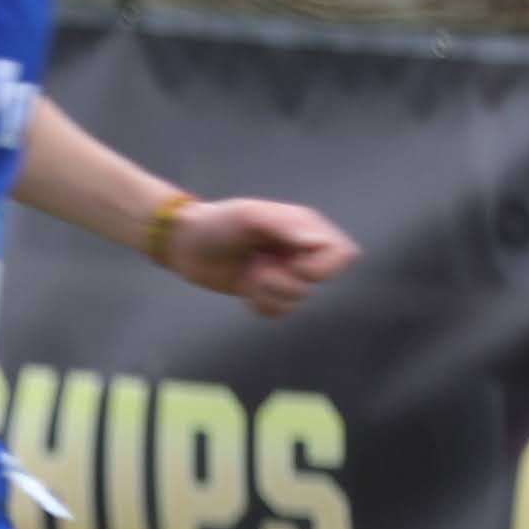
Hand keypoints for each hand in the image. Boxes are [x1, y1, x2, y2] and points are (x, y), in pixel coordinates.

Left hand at [151, 194, 358, 316]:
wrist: (187, 245)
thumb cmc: (217, 223)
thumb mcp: (249, 216)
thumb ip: (285, 226)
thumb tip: (317, 244)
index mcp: (305, 227)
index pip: (342, 254)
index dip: (322, 266)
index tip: (294, 263)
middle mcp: (301, 251)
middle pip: (321, 281)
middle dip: (287, 280)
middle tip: (262, 265)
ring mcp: (286, 273)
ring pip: (297, 300)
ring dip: (266, 290)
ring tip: (248, 270)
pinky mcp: (269, 293)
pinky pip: (281, 312)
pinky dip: (261, 305)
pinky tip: (245, 287)